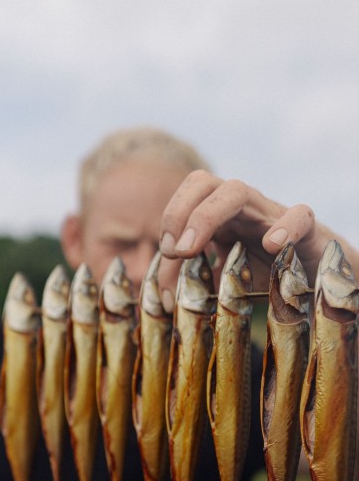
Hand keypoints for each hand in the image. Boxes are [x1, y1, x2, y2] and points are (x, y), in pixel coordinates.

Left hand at [158, 169, 355, 292]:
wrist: (319, 276)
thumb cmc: (267, 274)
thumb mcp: (224, 281)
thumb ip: (193, 283)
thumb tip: (162, 297)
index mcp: (219, 217)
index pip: (187, 195)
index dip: (171, 217)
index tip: (166, 254)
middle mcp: (241, 209)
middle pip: (204, 183)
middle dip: (180, 211)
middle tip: (174, 250)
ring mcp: (271, 214)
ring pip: (238, 191)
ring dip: (207, 216)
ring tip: (191, 247)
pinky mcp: (306, 229)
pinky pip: (299, 215)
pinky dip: (286, 227)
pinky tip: (272, 246)